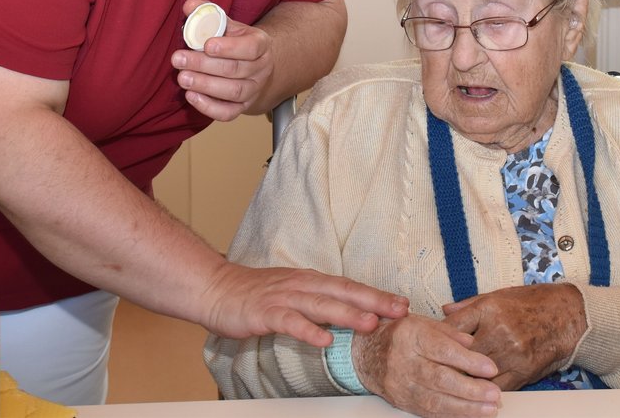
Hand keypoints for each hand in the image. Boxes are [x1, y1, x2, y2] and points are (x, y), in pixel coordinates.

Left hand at [172, 0, 274, 120]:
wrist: (257, 65)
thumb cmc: (237, 42)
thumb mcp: (227, 24)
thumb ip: (207, 13)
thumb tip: (189, 5)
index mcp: (261, 44)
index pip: (250, 47)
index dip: (229, 47)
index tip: (206, 45)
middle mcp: (261, 69)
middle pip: (234, 69)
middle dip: (204, 65)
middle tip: (179, 59)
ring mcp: (254, 90)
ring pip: (232, 91)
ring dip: (205, 85)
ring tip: (182, 78)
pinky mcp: (243, 107)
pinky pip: (228, 113)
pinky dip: (209, 108)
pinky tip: (191, 96)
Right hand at [199, 261, 408, 346]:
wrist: (217, 287)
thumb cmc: (256, 294)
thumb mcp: (293, 293)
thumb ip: (319, 301)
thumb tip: (351, 312)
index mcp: (310, 280)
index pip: (349, 286)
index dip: (376, 295)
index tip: (402, 303)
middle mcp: (301, 285)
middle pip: (342, 291)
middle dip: (373, 301)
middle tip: (400, 310)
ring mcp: (284, 298)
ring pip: (321, 305)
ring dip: (347, 314)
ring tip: (371, 324)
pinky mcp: (266, 312)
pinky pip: (290, 322)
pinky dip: (308, 330)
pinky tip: (323, 339)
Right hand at [353, 315, 500, 417]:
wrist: (367, 352)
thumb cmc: (399, 334)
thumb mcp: (422, 322)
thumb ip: (449, 332)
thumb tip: (473, 345)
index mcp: (409, 335)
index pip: (442, 349)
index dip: (468, 360)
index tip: (490, 368)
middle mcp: (402, 360)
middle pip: (439, 378)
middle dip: (470, 389)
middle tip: (494, 393)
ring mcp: (400, 383)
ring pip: (435, 400)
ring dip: (466, 407)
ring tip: (488, 409)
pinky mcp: (401, 401)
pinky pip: (429, 412)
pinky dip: (452, 415)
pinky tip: (469, 414)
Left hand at [442, 283, 587, 389]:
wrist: (567, 316)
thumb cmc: (531, 303)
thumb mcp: (497, 295)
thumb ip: (468, 305)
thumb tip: (444, 311)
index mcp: (489, 309)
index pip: (453, 326)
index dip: (438, 337)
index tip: (429, 343)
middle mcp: (499, 331)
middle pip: (462, 354)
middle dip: (448, 361)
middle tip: (433, 367)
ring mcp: (512, 353)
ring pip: (478, 373)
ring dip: (465, 377)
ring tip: (450, 381)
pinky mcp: (524, 371)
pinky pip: (498, 386)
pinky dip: (485, 387)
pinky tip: (477, 387)